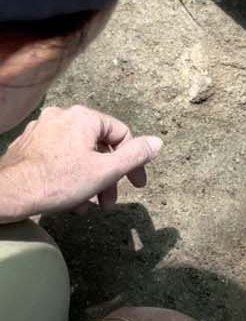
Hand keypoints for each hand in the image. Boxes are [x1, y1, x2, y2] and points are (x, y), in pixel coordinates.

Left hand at [0, 105, 160, 219]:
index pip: (121, 134)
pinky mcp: (29, 144)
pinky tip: (69, 198)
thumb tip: (157, 143)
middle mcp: (62, 116)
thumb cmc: (58, 181)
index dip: (133, 162)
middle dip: (108, 176)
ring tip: (87, 204)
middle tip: (109, 202)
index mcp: (83, 118)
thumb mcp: (105, 171)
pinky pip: (59, 157)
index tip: (136, 185)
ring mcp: (42, 129)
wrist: (11, 192)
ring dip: (89, 180)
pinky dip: (69, 175)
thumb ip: (134, 156)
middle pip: (98, 146)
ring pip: (78, 154)